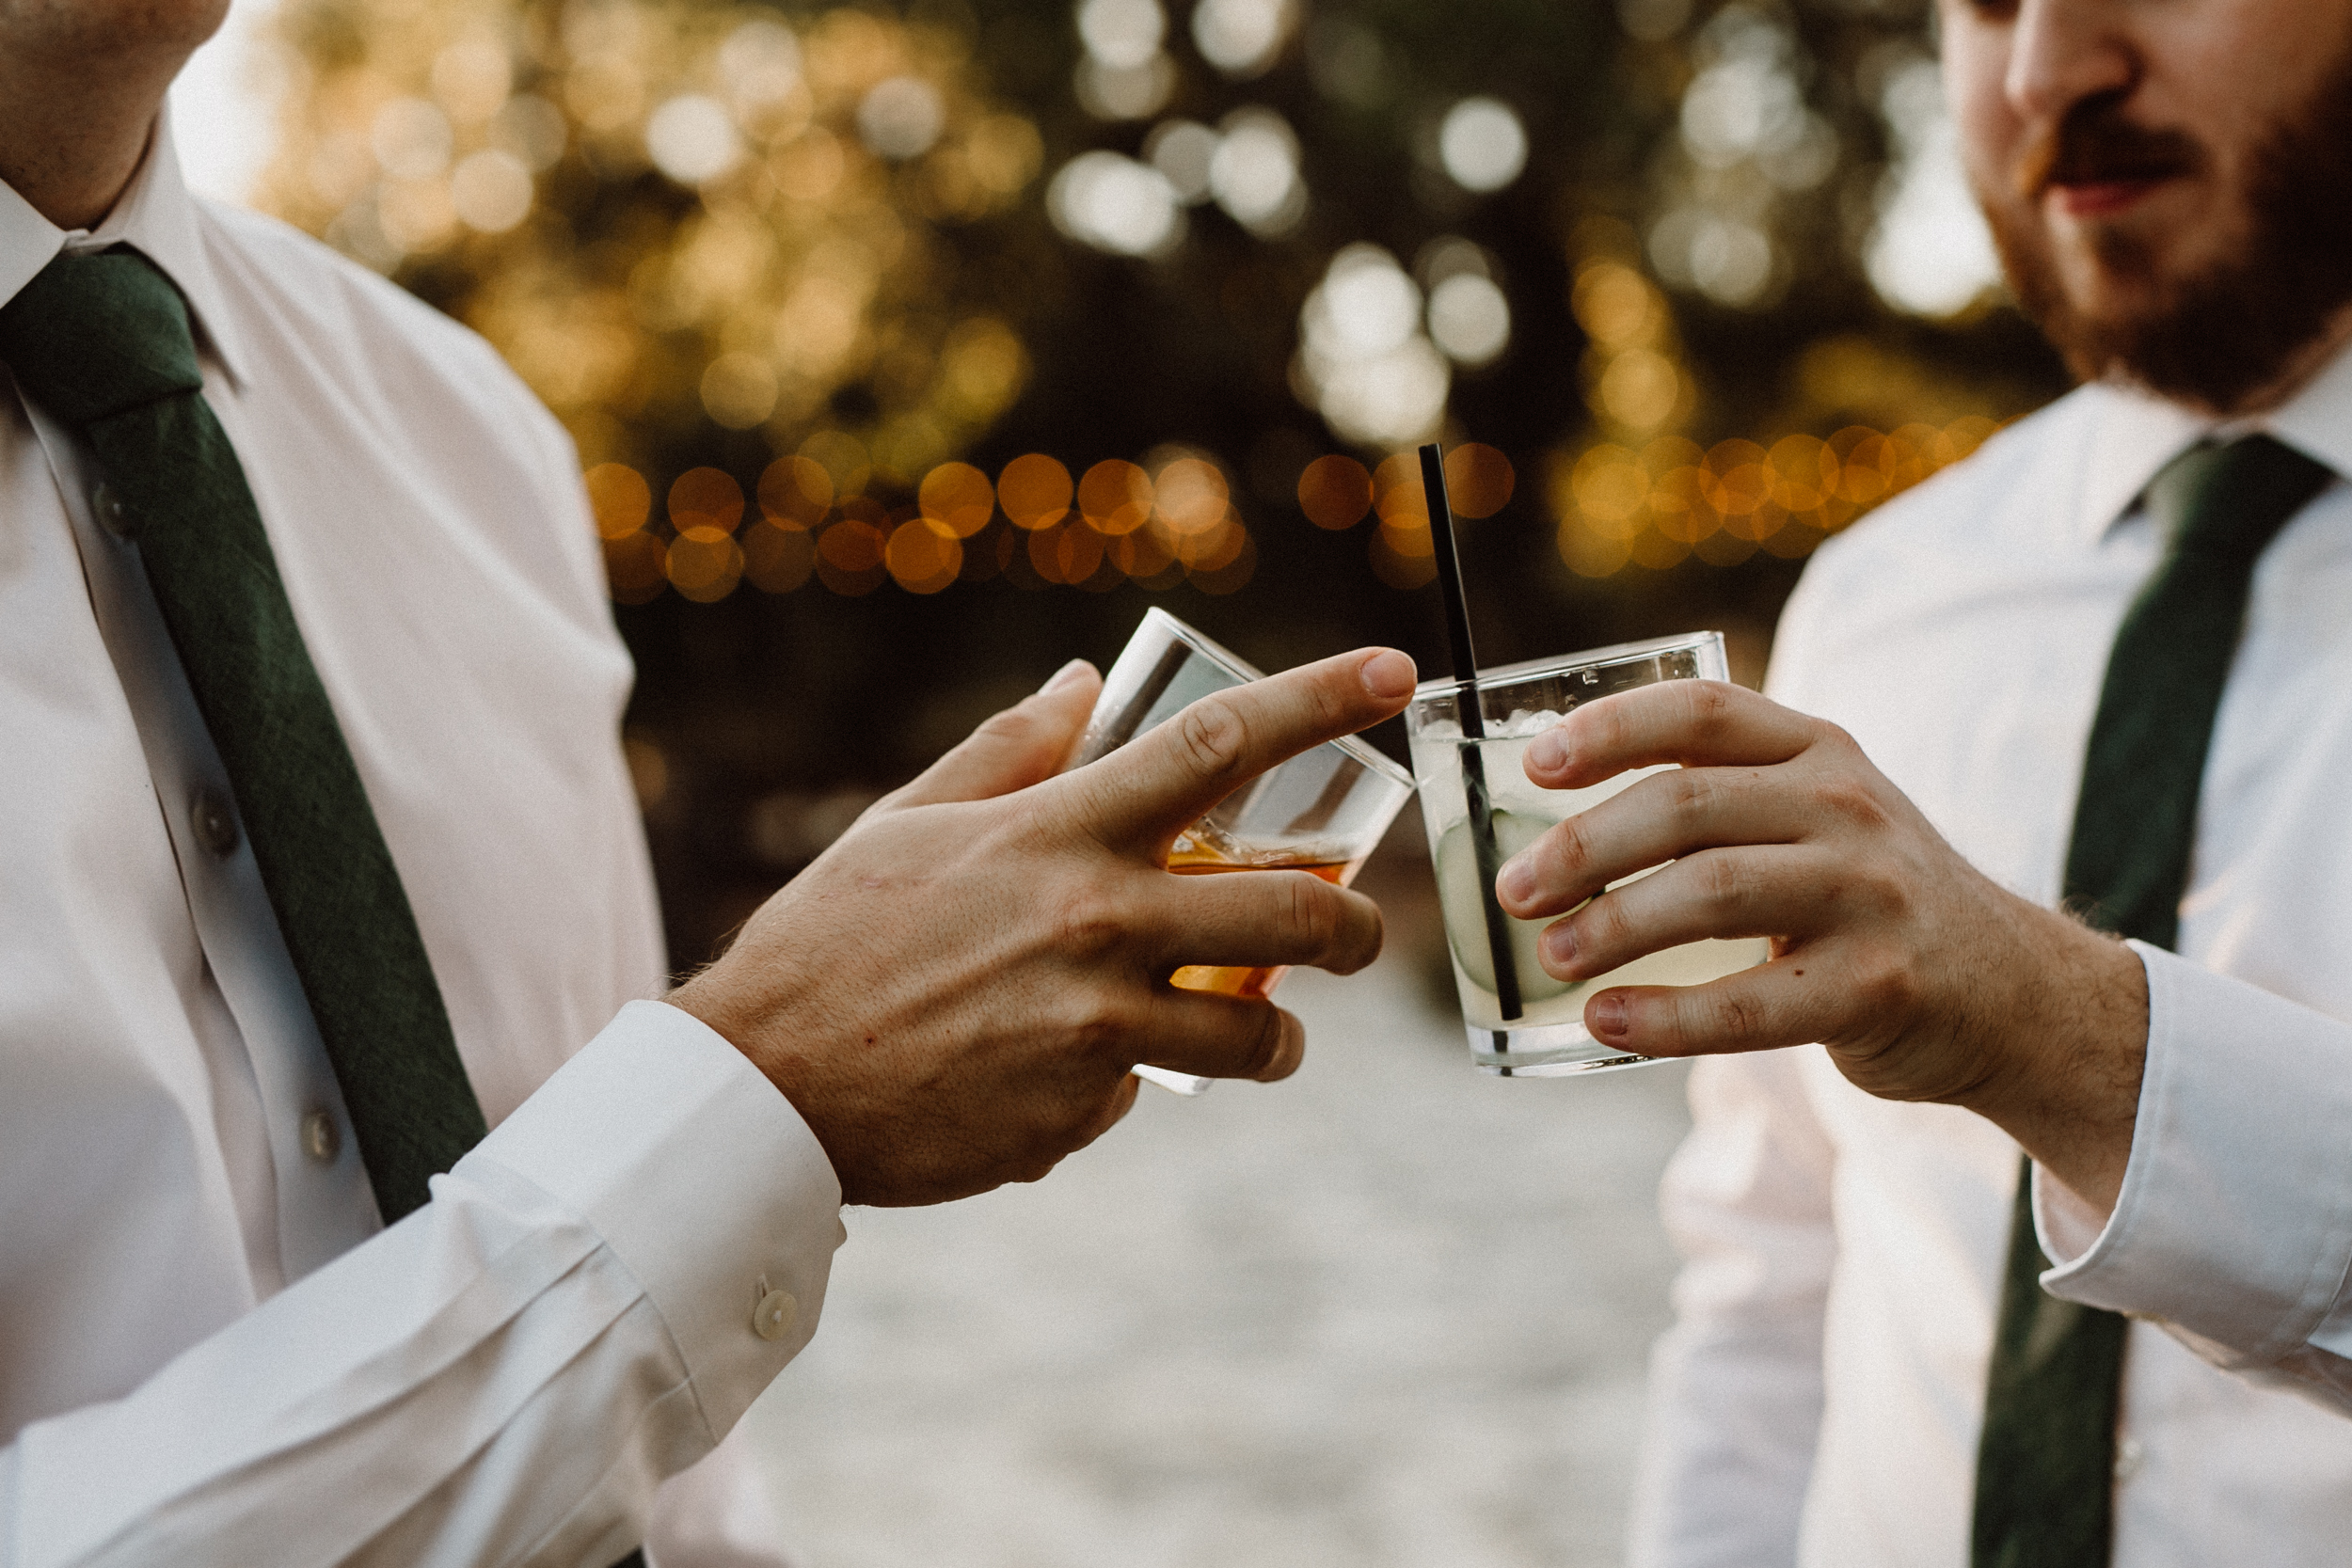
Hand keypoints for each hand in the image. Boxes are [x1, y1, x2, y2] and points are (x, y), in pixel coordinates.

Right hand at [670, 647, 1417, 1206]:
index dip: (1320, 700)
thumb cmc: (833, 939)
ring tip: (1267, 1034)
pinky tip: (1085, 1071)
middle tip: (1357, 931)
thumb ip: (1010, 753)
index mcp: (1057, 831)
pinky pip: (1153, 1088)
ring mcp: (1096, 1023)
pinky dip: (1142, 1079)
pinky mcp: (1081, 1107)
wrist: (767, 1086)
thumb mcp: (909, 822)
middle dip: (1356, 925)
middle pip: (1293, 908)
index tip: (1394, 673)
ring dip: (1280, 1035)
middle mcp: (1095, 920)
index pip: (1217, 745)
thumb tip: (1087, 683)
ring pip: (1257, 1030)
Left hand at [1491, 679, 2147, 1208]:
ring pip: (1711, 892)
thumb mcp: (1815, 815)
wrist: (2011, 991)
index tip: (1535, 764)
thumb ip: (1719, 799)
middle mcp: (1845, 805)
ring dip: (1612, 925)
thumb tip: (1552, 830)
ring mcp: (1868, 892)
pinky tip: (1606, 1022)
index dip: (1610, 728)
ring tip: (1550, 956)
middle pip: (1686, 805)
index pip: (1701, 710)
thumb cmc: (1867, 898)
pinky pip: (1751, 1002)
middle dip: (1583, 846)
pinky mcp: (1878, 984)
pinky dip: (1666, 1016)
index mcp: (1816, 749)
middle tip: (1515, 889)